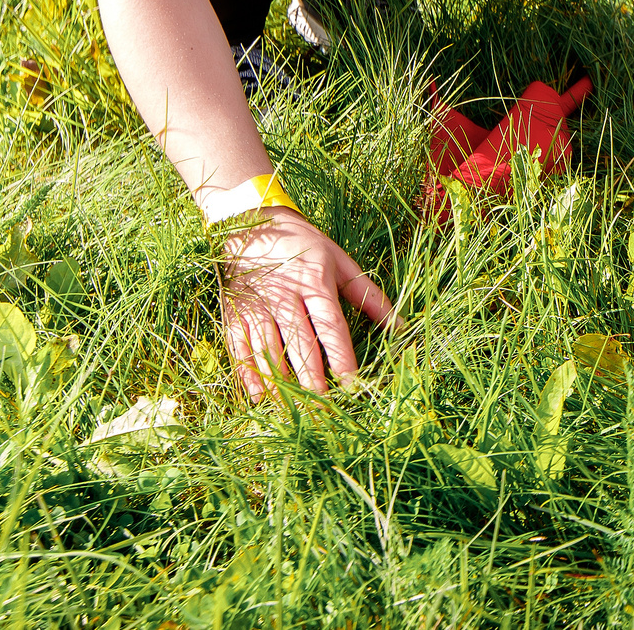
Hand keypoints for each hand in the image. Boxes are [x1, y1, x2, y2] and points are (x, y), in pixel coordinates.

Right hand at [218, 207, 393, 399]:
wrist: (251, 221)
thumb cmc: (304, 244)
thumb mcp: (340, 261)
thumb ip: (369, 295)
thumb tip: (400, 325)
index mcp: (315, 282)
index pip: (331, 327)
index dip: (341, 358)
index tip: (352, 385)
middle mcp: (284, 295)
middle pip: (299, 345)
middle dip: (312, 382)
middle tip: (324, 411)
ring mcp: (256, 305)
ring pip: (268, 352)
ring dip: (281, 385)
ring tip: (295, 412)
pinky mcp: (233, 312)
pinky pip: (240, 348)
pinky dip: (249, 375)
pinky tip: (260, 397)